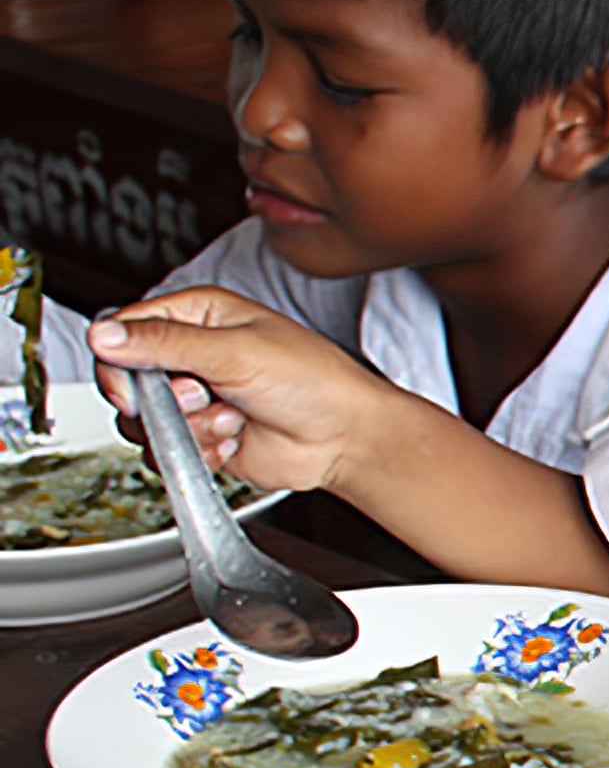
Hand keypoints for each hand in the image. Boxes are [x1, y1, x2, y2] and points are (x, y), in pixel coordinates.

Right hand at [87, 288, 406, 494]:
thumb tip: (104, 333)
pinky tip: (235, 439)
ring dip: (189, 428)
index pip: (123, 330)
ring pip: (144, 422)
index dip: (120, 361)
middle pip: (127, 380)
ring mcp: (194, 398)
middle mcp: (190, 354)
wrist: (346, 438)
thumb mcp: (237, 352)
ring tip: (232, 417)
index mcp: (197, 316)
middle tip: (201, 397)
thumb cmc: (315, 382)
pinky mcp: (201, 435)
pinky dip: (200, 451)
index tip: (137, 387)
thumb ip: (165, 344)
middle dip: (164, 401)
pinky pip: (167, 451)